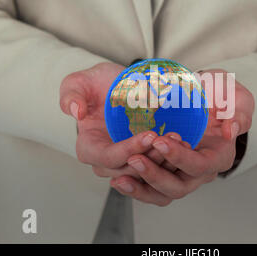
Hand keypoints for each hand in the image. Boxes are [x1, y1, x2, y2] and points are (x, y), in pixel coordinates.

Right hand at [59, 62, 176, 178]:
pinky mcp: (146, 160)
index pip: (108, 158)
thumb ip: (71, 94)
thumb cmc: (98, 86)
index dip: (128, 150)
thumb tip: (75, 111)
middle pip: (131, 169)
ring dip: (166, 160)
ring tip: (182, 141)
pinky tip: (185, 145)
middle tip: (173, 138)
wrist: (120, 85)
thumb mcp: (80, 82)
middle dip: (153, 157)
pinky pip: (159, 168)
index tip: (149, 135)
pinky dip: (172, 160)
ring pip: (147, 173)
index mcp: (89, 148)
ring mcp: (129, 162)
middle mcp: (108, 162)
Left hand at [110, 69, 254, 205]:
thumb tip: (232, 130)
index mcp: (219, 156)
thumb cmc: (220, 96)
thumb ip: (239, 111)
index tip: (161, 140)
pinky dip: (135, 186)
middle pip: (179, 187)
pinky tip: (118, 179)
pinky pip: (150, 187)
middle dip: (156, 175)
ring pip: (162, 193)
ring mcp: (181, 173)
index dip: (181, 157)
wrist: (203, 97)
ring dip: (141, 187)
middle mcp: (201, 171)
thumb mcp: (235, 97)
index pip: (201, 165)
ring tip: (120, 178)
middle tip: (135, 158)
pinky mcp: (165, 171)